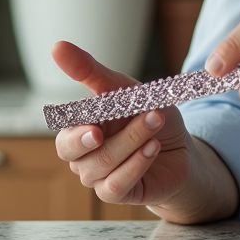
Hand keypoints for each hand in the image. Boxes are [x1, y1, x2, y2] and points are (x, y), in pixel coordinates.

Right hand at [51, 41, 193, 206]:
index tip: (92, 120)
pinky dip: (136, 164)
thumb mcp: (124, 88)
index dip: (74, 124)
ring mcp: (97, 176)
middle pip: (71, 151)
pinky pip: (116, 184)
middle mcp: (83, 154)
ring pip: (101, 163)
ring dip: (131, 140)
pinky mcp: (116, 193)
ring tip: (154, 121)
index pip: (64, 125)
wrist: (181, 148)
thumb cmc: (148, 115)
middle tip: (103, 130)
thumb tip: (57, 47)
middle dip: (88, 139)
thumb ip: (90, 71)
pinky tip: (153, 148)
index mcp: (80, 125)